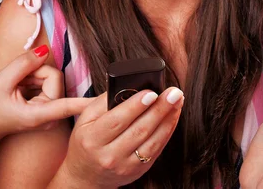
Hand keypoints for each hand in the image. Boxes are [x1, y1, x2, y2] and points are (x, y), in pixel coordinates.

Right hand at [0, 45, 93, 141]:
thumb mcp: (1, 82)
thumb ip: (24, 64)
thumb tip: (44, 50)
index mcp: (39, 115)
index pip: (67, 105)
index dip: (85, 102)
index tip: (105, 100)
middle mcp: (49, 116)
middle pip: (55, 78)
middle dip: (35, 72)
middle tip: (17, 80)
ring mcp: (50, 113)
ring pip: (51, 78)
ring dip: (33, 76)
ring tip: (17, 87)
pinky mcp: (49, 106)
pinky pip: (48, 83)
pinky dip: (33, 81)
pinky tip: (21, 89)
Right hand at [59, 86, 183, 188]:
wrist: (86, 175)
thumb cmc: (86, 141)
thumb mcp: (85, 119)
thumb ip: (103, 102)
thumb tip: (126, 86)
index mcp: (92, 139)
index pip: (117, 121)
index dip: (135, 106)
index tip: (151, 92)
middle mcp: (109, 155)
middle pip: (139, 130)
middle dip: (159, 109)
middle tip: (173, 93)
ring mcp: (125, 165)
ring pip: (152, 141)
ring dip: (168, 119)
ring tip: (177, 101)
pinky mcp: (139, 170)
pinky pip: (157, 149)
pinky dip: (167, 131)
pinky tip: (173, 116)